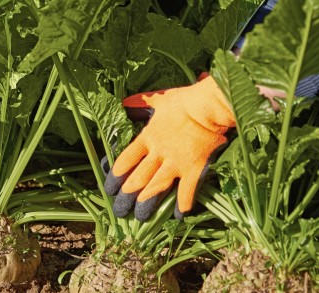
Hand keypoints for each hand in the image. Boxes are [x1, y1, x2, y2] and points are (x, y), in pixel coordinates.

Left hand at [104, 76, 234, 220]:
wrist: (208, 107)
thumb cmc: (183, 102)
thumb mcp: (157, 100)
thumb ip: (139, 104)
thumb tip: (124, 103)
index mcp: (147, 136)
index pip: (125, 160)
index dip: (115, 177)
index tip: (110, 188)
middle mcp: (158, 153)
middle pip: (137, 178)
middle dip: (127, 196)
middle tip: (120, 210)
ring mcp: (176, 162)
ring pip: (156, 187)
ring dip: (147, 203)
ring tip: (140, 217)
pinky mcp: (194, 168)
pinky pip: (186, 191)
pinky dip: (182, 204)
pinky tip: (178, 215)